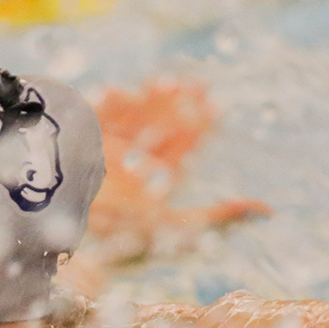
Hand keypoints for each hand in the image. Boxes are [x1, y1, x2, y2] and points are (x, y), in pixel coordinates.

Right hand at [66, 80, 271, 293]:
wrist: (60, 244)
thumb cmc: (120, 241)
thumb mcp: (175, 227)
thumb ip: (218, 217)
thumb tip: (267, 209)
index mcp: (147, 190)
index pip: (179, 153)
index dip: (198, 128)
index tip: (216, 105)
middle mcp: (125, 170)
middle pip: (156, 130)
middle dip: (176, 107)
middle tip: (196, 84)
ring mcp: (99, 155)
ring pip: (129, 118)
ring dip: (147, 100)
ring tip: (165, 83)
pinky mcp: (72, 146)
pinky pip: (90, 118)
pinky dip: (103, 104)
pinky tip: (116, 91)